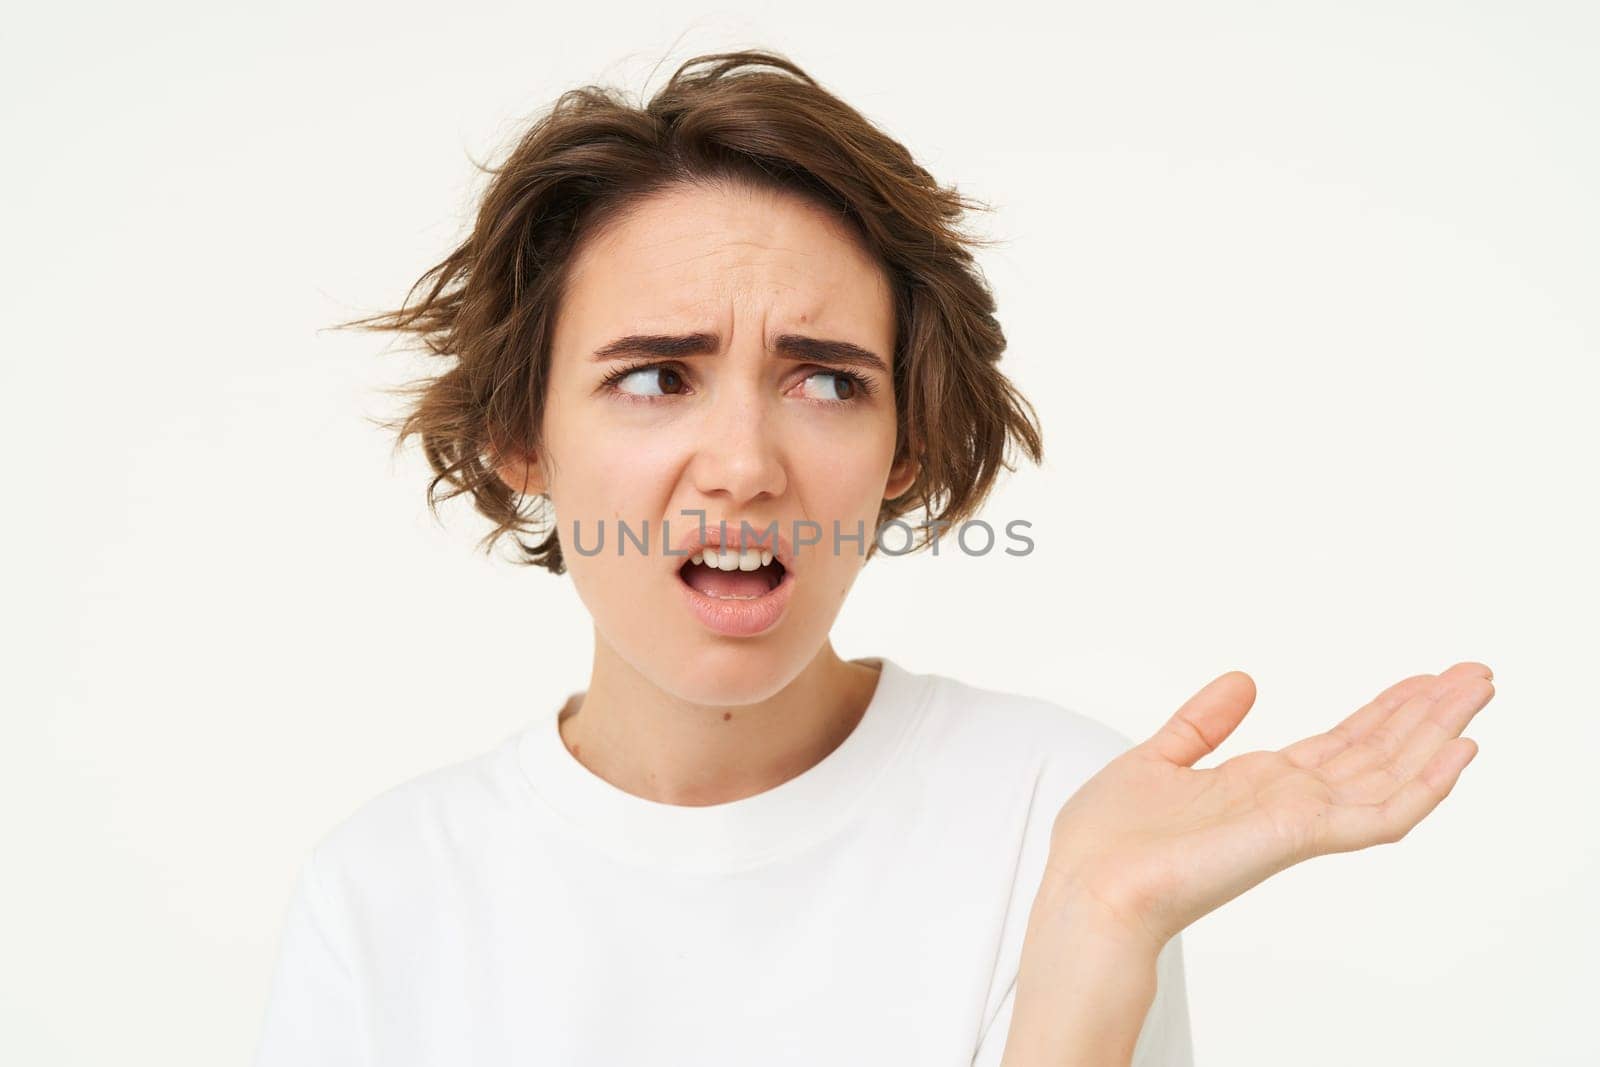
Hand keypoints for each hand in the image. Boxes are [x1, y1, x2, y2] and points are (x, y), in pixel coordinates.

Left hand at [1040, 662, 1494, 953]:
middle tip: (1475, 673)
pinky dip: (1422, 786)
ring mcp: (1297, 822)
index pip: (1340, 744)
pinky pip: (1377, 816)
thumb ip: (1203, 724)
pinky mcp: (1296, 836)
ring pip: (1389, 774)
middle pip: (1376, 752)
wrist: (1088, 890)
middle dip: (1426, 713)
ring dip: (1437, 732)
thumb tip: (1243, 681)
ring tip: (1478, 690)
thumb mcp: (1158, 760)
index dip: (1384, 711)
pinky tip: (1457, 753)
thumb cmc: (1108, 845)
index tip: (1422, 679)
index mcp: (1258, 787)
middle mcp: (1287, 804)